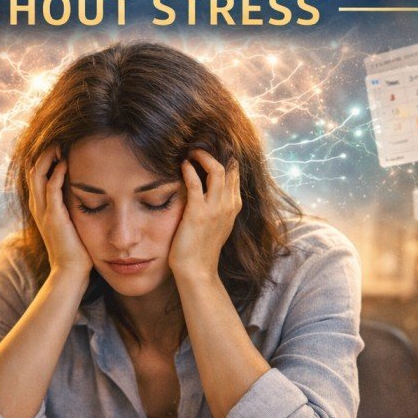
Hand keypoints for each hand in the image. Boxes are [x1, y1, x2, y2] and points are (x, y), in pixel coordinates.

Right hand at [28, 146, 92, 279]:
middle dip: (45, 152)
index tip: (60, 145)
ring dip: (48, 158)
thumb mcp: (69, 219)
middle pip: (33, 169)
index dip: (44, 157)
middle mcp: (38, 206)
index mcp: (40, 206)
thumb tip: (82, 186)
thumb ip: (70, 203)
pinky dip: (56, 174)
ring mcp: (43, 211)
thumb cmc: (75, 246)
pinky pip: (51, 190)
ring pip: (37, 176)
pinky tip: (65, 163)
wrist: (70, 270)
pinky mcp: (54, 217)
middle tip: (60, 139)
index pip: (36, 173)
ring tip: (61, 145)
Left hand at [169, 149, 241, 279]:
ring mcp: (215, 209)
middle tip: (199, 146)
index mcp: (234, 206)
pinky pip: (195, 183)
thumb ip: (217, 206)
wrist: (197, 270)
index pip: (235, 173)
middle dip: (215, 152)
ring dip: (203, 156)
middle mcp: (229, 205)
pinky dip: (189, 169)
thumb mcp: (217, 224)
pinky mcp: (198, 213)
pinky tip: (182, 165)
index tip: (210, 150)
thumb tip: (209, 189)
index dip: (224, 158)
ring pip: (217, 170)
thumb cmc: (202, 248)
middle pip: (229, 167)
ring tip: (191, 151)